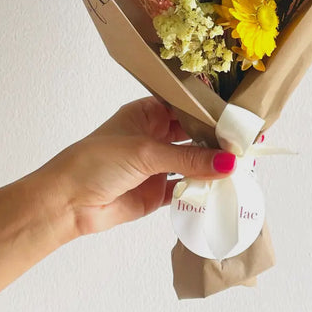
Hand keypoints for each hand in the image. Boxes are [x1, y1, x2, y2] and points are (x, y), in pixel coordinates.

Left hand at [39, 97, 235, 237]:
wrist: (66, 203)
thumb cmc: (97, 161)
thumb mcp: (145, 152)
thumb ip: (188, 158)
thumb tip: (228, 163)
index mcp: (148, 114)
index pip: (186, 108)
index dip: (210, 113)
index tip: (238, 119)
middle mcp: (154, 136)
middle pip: (192, 135)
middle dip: (215, 140)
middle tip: (245, 145)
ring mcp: (156, 165)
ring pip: (191, 162)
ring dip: (210, 165)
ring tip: (240, 167)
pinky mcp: (156, 191)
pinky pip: (185, 188)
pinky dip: (200, 189)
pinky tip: (220, 188)